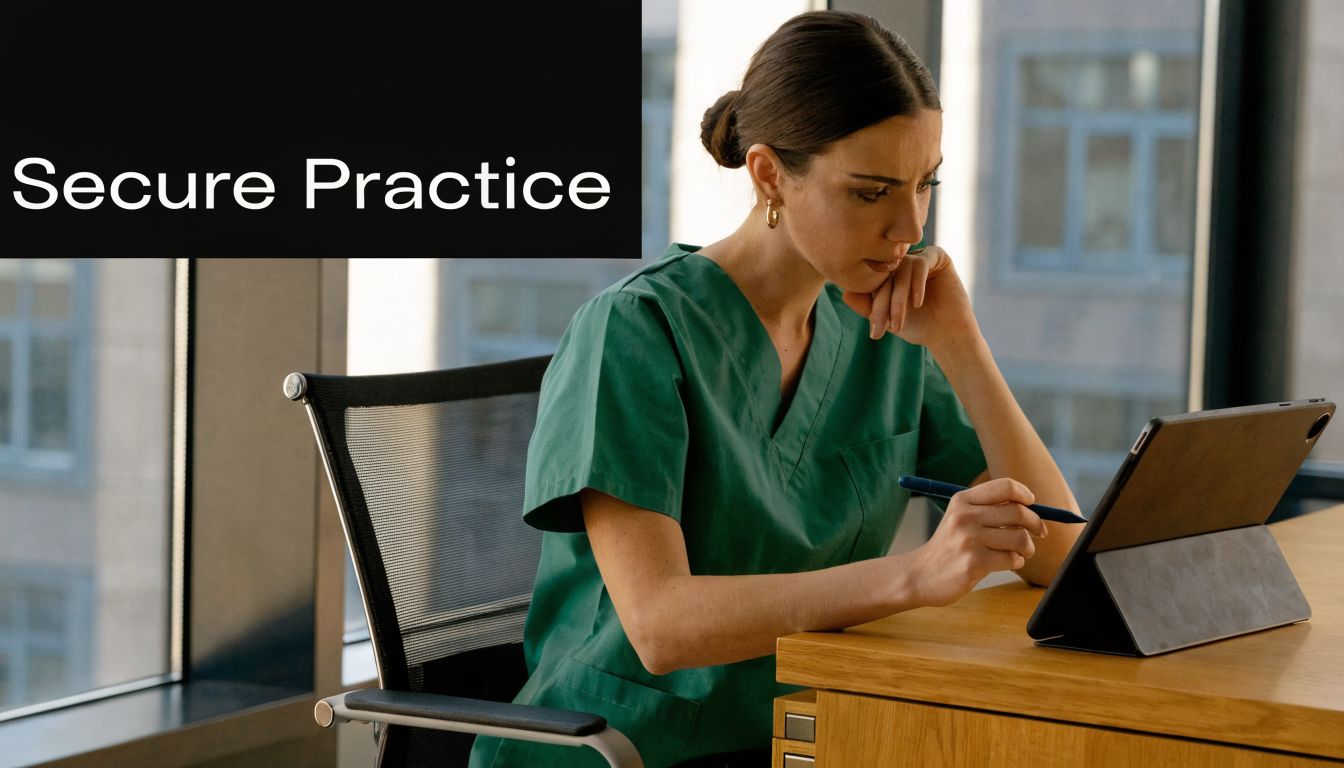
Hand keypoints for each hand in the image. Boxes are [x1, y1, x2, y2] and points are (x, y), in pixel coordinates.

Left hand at [840, 245, 977, 349]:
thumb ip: (867, 307)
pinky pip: (921, 263)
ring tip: (899, 325)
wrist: (948, 334)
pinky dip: (916, 284)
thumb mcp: (887, 319)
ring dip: (898, 300)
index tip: (875, 332)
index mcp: (889, 274)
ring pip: (901, 272)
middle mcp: (903, 262)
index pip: (874, 282)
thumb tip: (845, 293)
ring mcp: (920, 256)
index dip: (873, 306)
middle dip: (883, 306)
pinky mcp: (938, 256)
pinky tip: (917, 303)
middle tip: (883, 329)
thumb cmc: (918, 327)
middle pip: (886, 277)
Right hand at [906, 478, 1047, 606]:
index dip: (1025, 494)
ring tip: (1019, 553)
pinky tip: (1005, 563)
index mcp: (962, 500)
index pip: (1005, 487)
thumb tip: (1031, 507)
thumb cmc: (948, 547)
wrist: (920, 575)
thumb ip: (988, 509)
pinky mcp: (974, 563)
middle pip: (1018, 512)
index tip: (1031, 504)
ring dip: (1027, 548)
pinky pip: (1012, 559)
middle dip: (1036, 524)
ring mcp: (969, 540)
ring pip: (1020, 538)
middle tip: (1039, 533)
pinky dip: (1016, 562)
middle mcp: (965, 516)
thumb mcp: (959, 518)